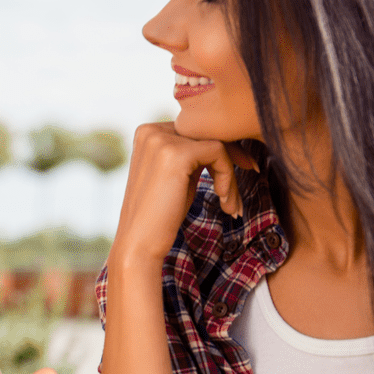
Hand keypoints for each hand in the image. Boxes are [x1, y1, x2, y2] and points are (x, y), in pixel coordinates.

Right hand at [113, 122, 243, 268]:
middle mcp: (151, 130)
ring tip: (230, 204)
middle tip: (234, 196)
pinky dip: (228, 177)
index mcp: (147, 132)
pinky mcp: (177, 153)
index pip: (195, 131)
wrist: (140, 243)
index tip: (231, 180)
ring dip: (230, 175)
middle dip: (229, 163)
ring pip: (216, 143)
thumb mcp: (175, 176)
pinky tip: (223, 200)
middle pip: (207, 134)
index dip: (218, 154)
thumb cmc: (160, 215)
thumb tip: (228, 140)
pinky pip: (219, 152)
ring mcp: (161, 140)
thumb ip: (191, 154)